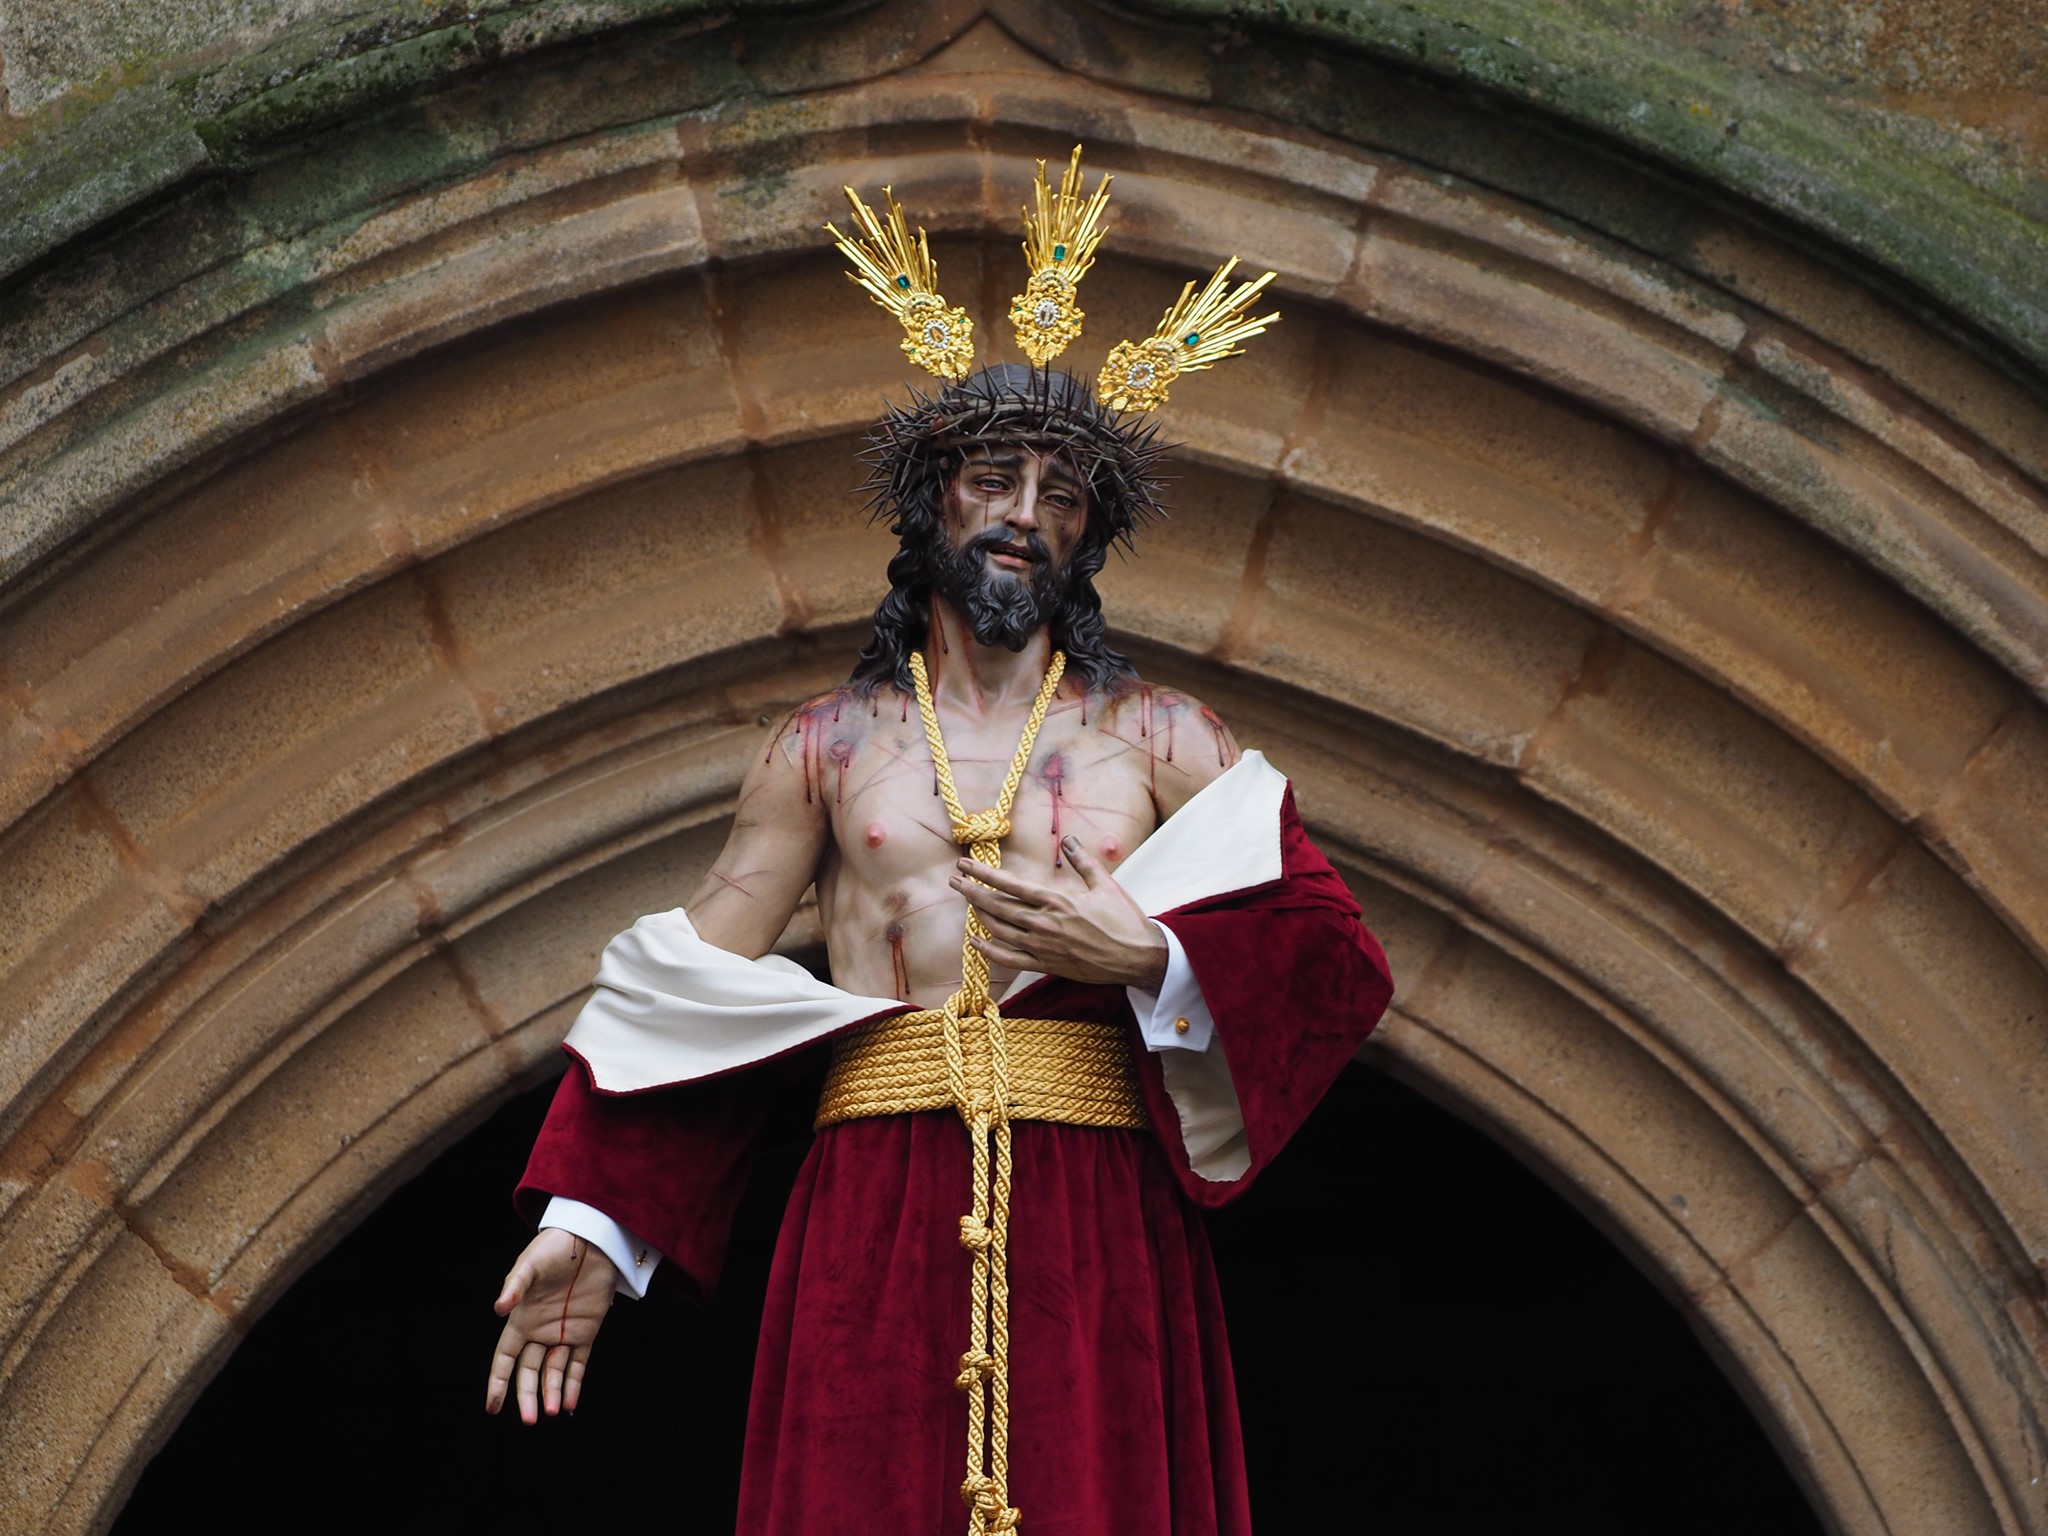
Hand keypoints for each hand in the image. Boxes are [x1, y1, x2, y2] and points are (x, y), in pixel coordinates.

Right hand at [484, 1227, 618, 1423]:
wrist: (591, 1240)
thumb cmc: (554, 1249)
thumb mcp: (530, 1265)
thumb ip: (515, 1286)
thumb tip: (498, 1309)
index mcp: (521, 1320)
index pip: (505, 1358)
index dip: (497, 1382)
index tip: (492, 1408)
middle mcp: (540, 1331)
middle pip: (529, 1372)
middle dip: (528, 1396)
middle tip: (530, 1420)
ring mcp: (564, 1333)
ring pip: (554, 1372)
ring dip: (551, 1393)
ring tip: (551, 1411)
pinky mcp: (587, 1331)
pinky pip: (578, 1364)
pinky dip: (573, 1384)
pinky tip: (569, 1404)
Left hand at [951, 836, 1167, 988]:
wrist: (1138, 957)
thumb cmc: (1124, 920)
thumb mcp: (1105, 884)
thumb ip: (1082, 861)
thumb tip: (1068, 839)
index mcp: (1056, 901)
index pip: (1009, 884)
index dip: (983, 874)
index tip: (964, 864)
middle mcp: (1044, 924)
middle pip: (996, 906)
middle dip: (972, 892)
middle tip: (955, 880)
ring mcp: (1043, 948)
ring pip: (999, 931)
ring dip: (979, 915)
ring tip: (967, 902)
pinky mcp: (1047, 965)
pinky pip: (1010, 959)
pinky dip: (989, 951)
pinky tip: (976, 942)